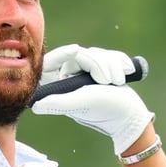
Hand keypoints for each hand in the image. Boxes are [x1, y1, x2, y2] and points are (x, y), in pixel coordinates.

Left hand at [31, 44, 154, 155]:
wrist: (131, 116)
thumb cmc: (105, 111)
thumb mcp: (80, 103)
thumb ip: (57, 102)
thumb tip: (34, 106)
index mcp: (61, 87)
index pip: (52, 63)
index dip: (61, 54)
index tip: (75, 51)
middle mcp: (73, 79)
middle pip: (81, 55)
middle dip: (98, 65)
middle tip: (106, 82)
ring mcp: (89, 74)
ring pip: (97, 53)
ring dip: (111, 66)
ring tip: (117, 82)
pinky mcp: (105, 70)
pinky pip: (110, 55)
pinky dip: (119, 63)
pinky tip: (125, 73)